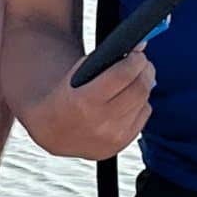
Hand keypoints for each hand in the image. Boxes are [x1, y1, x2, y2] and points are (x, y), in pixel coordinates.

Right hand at [26, 49, 154, 161]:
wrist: (51, 132)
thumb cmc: (63, 99)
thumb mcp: (75, 75)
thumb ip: (103, 62)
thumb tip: (135, 51)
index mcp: (85, 101)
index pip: (123, 75)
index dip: (136, 60)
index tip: (138, 53)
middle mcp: (100, 121)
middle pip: (139, 89)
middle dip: (145, 71)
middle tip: (143, 63)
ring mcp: (112, 136)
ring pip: (144, 103)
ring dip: (144, 87)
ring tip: (136, 79)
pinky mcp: (120, 145)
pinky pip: (143, 118)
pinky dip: (140, 106)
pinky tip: (130, 100)